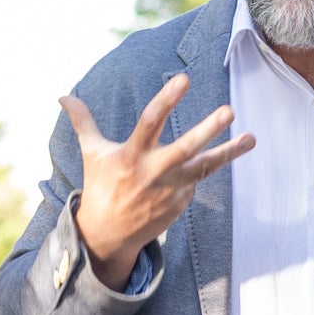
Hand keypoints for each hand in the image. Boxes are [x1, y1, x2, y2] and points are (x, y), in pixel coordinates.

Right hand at [63, 74, 252, 286]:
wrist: (108, 234)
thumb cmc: (101, 185)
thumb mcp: (92, 152)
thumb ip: (83, 122)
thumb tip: (62, 96)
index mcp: (131, 154)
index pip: (151, 121)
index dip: (167, 99)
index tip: (184, 79)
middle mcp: (153, 172)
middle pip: (185, 148)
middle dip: (208, 129)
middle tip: (229, 110)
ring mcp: (170, 190)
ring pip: (204, 167)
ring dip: (229, 153)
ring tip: (251, 138)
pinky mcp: (180, 204)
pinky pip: (195, 181)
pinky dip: (201, 170)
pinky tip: (209, 159)